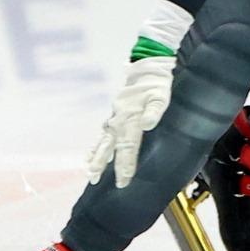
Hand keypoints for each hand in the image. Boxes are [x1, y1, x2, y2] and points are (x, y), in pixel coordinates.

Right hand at [87, 55, 176, 187]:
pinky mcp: (113, 118)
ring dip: (95, 159)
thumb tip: (148, 124)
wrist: (147, 69)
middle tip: (97, 181)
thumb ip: (155, 110)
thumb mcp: (161, 95)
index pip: (128, 146)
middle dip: (105, 165)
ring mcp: (114, 119)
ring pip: (103, 143)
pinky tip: (89, 159)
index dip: (125, 164)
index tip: (123, 180)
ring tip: (90, 175)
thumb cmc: (156, 85)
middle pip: (111, 147)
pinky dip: (95, 148)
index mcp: (132, 118)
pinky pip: (102, 136)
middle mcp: (119, 121)